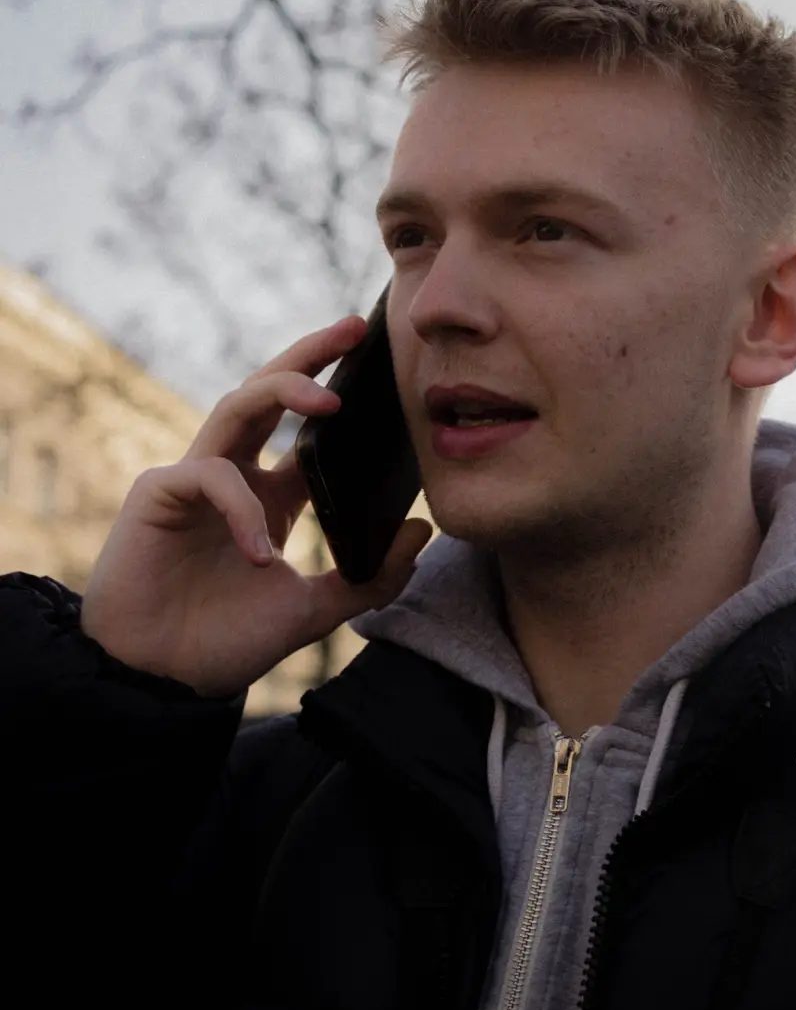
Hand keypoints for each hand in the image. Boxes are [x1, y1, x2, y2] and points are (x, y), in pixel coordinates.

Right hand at [80, 316, 431, 697]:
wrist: (159, 683)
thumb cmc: (223, 643)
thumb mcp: (313, 610)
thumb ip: (369, 577)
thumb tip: (423, 529)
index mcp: (268, 496)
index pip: (306, 430)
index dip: (338, 395)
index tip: (384, 370)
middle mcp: (232, 476)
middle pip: (268, 391)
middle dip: (310, 354)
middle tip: (356, 327)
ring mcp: (192, 479)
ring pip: (237, 404)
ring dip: (283, 391)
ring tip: (329, 401)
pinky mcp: (157, 494)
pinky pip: (209, 475)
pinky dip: (242, 509)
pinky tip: (261, 553)